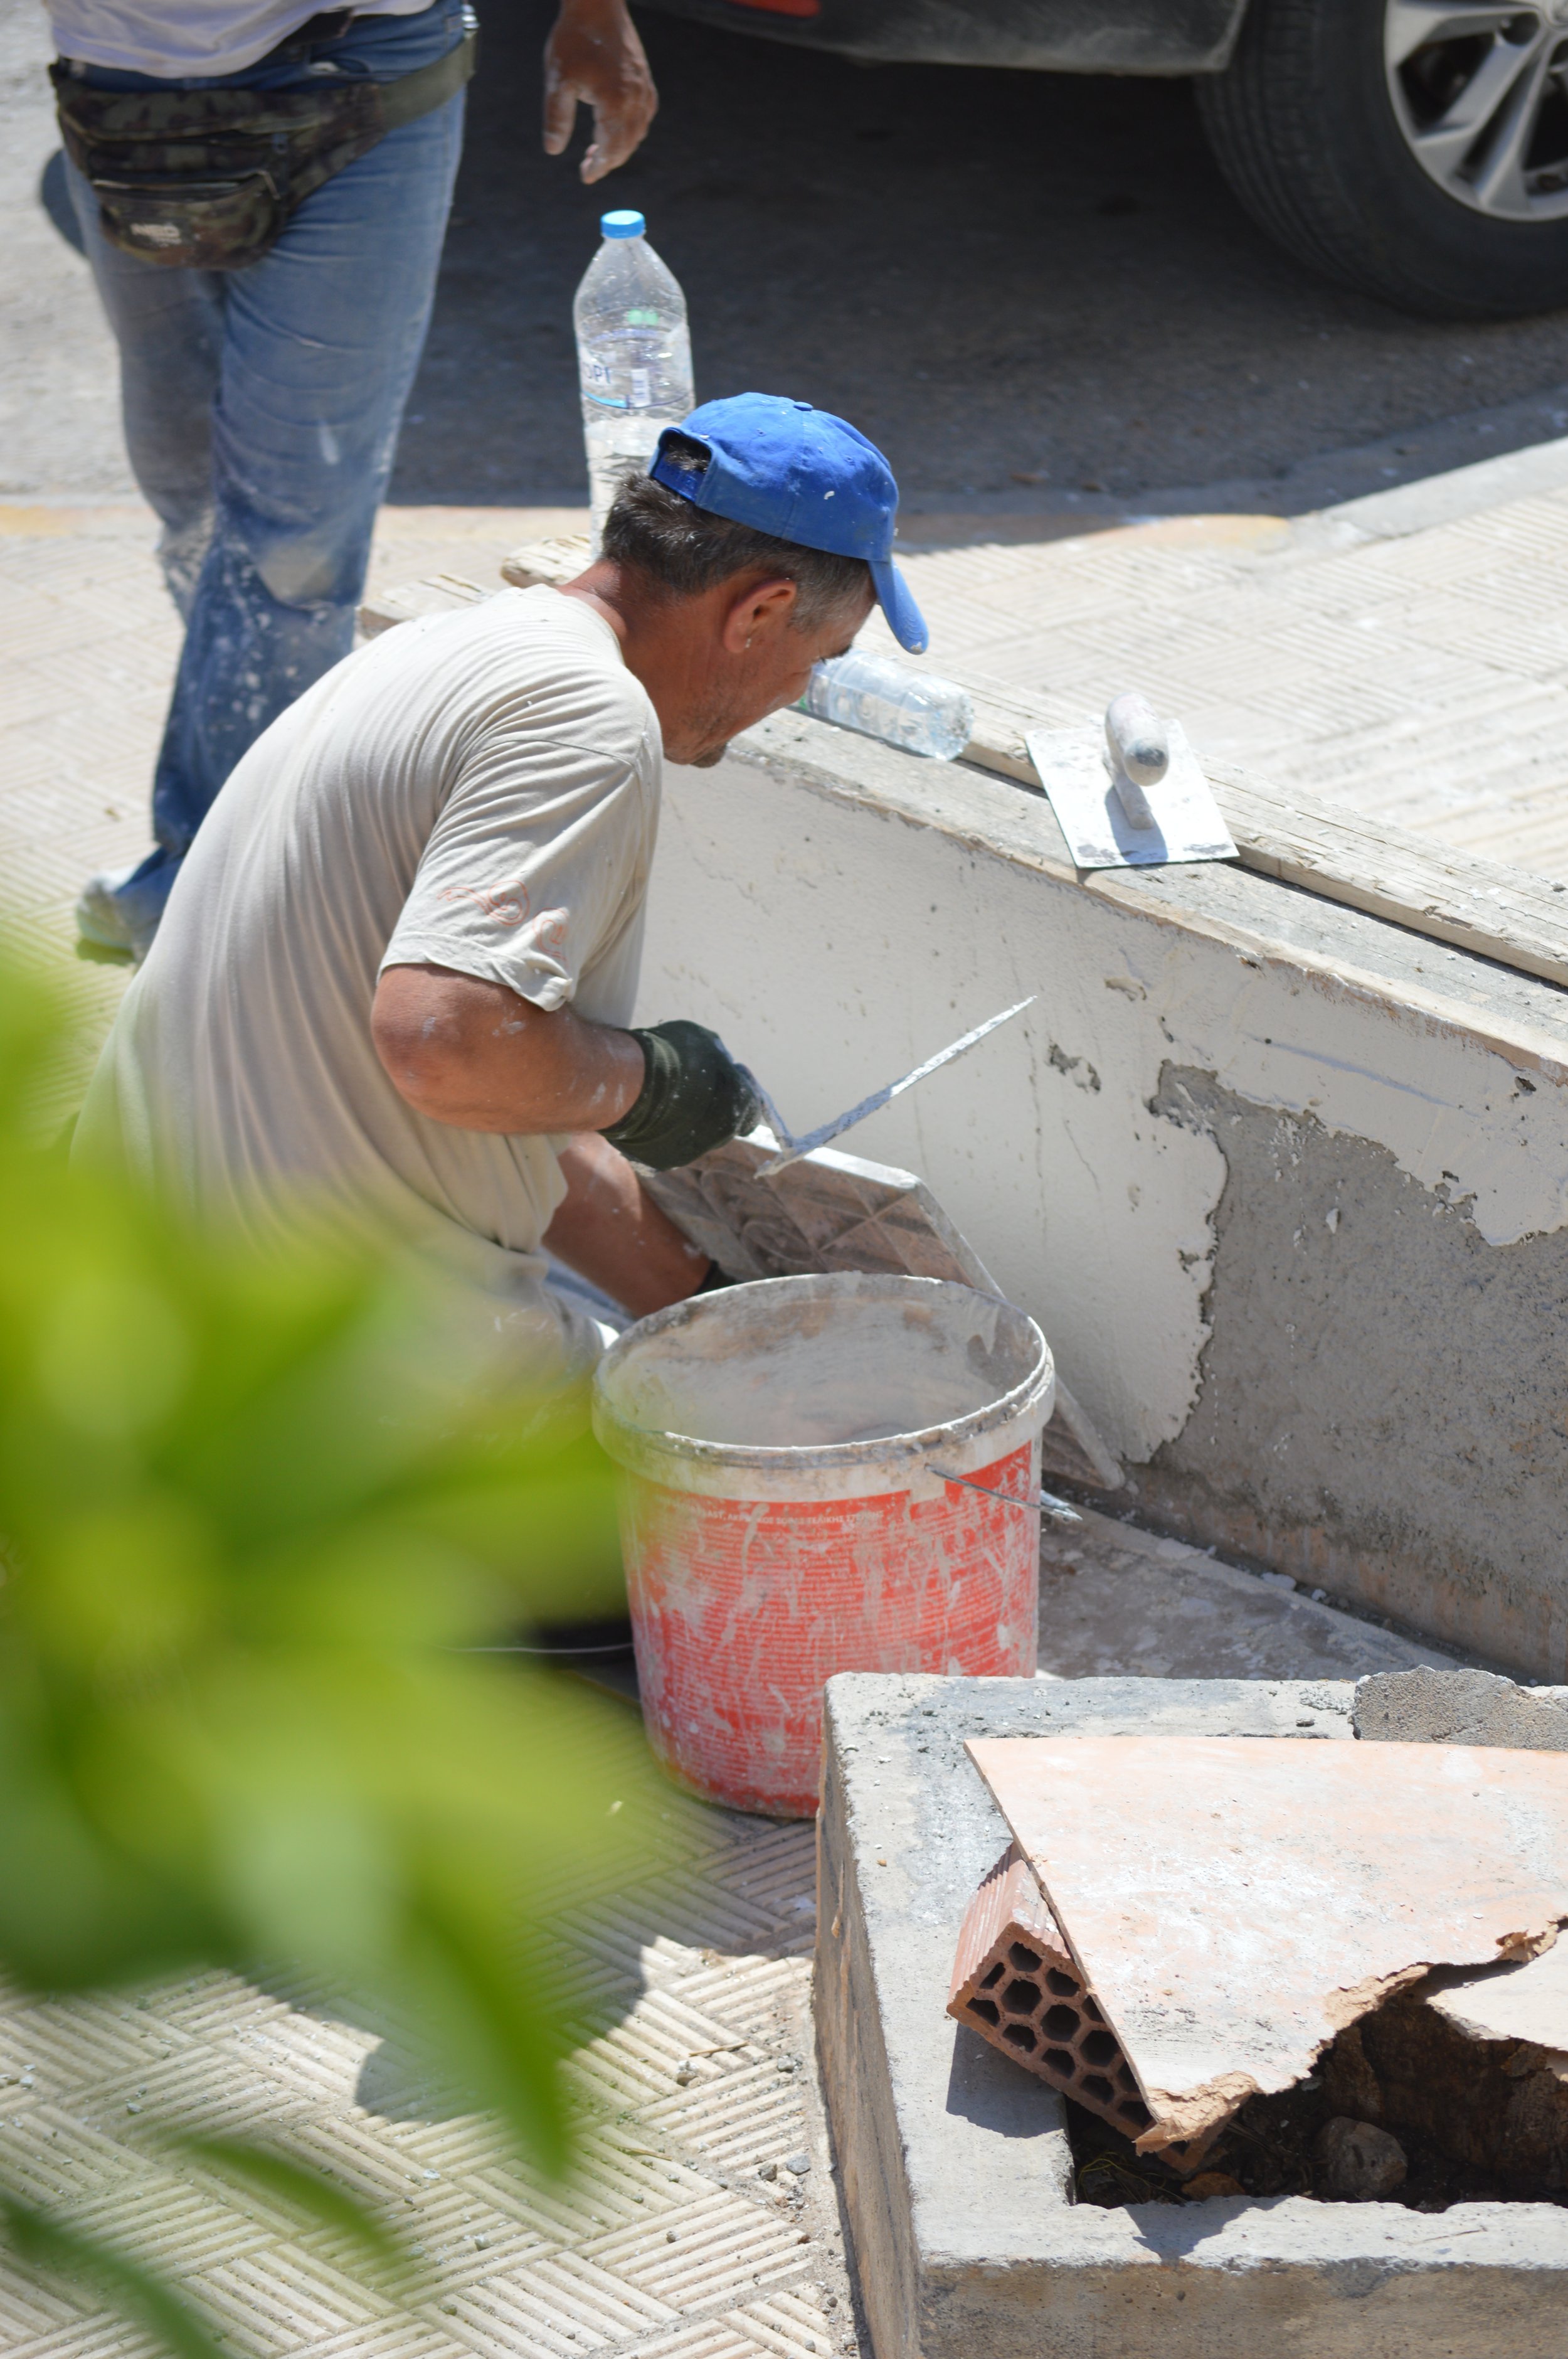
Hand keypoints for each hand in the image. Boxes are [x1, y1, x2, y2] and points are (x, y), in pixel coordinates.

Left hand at [543, 0, 657, 183]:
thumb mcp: (558, 80)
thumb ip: (556, 118)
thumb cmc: (573, 40)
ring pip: (637, 133)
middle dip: (608, 161)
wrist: (596, 5)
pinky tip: (616, 128)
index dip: (598, 167)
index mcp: (614, 104)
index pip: (609, 150)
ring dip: (620, 147)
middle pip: (626, 146)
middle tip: (589, 166)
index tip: (586, 176)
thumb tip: (553, 151)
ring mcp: (644, 90)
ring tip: (598, 149)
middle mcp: (635, 100)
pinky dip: (632, 130)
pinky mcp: (645, 81)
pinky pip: (645, 117)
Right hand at [602, 1020, 761, 1170]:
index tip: (723, 1082)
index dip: (738, 1094)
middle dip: (713, 1110)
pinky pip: (669, 1145)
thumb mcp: (705, 1041)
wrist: (631, 1082)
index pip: (752, 1110)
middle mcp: (722, 1134)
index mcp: (740, 1104)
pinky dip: (664, 1133)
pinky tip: (649, 1115)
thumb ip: (719, 1057)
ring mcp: (693, 1151)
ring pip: (697, 1138)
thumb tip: (724, 1063)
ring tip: (664, 1101)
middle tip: (690, 1090)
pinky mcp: (665, 1160)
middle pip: (724, 1126)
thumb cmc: (672, 1054)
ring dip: (688, 1122)